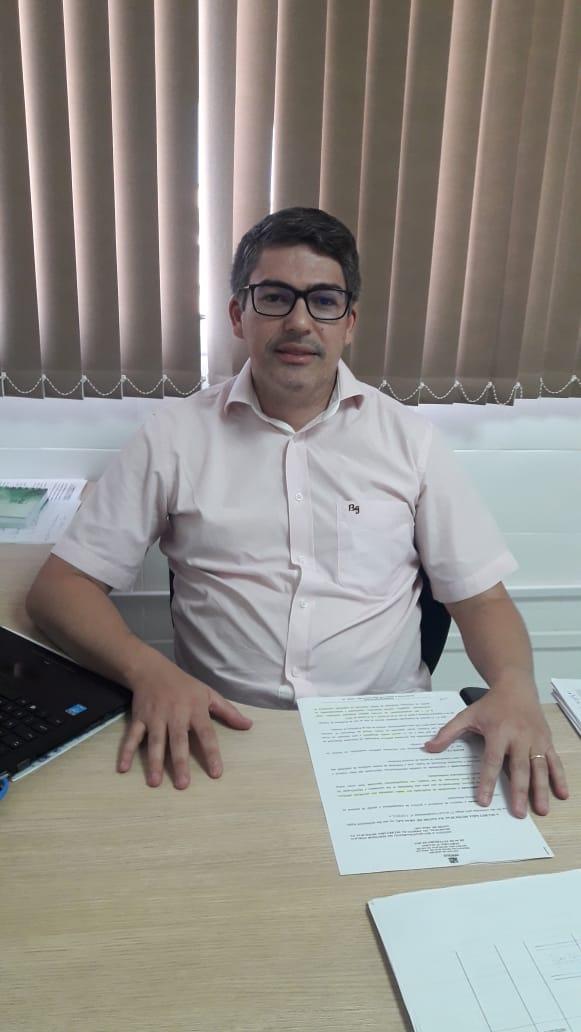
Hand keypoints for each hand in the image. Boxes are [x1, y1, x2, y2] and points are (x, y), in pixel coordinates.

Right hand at [118, 652, 252, 788]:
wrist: (152, 669)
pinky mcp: (139, 718)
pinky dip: (126, 751)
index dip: (212, 753)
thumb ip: (228, 712)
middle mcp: (175, 714)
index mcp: (195, 710)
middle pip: (178, 741)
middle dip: (180, 763)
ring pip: (155, 741)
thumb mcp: (209, 694)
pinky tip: (123, 768)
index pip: (206, 734)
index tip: (216, 773)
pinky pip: (132, 736)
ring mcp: (155, 717)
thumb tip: (249, 725)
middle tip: (182, 786)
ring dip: (154, 762)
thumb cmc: (185, 685)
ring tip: (155, 783)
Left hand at [424, 680, 568, 817]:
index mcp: (498, 731)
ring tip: (540, 810)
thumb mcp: (467, 715)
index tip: (484, 801)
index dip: (487, 781)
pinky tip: (562, 794)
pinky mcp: (546, 740)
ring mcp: (535, 739)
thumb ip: (448, 733)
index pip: (492, 761)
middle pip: (519, 768)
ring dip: (541, 789)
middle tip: (517, 813)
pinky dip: (559, 777)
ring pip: (539, 767)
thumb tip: (427, 748)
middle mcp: (519, 737)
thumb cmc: (490, 704)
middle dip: (518, 791)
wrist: (516, 686)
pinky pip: (554, 761)